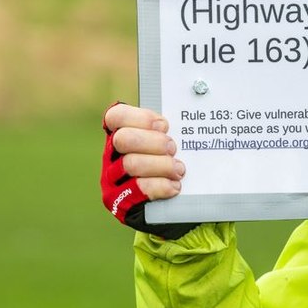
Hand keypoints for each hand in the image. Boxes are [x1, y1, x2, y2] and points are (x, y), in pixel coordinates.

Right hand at [100, 103, 196, 238]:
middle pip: (123, 139)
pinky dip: (160, 186)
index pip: (116, 116)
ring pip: (131, 164)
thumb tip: (196, 103)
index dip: (141, 118)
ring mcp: (111, 179)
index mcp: (121, 134)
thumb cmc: (174, 164)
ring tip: (179, 169)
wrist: (176, 205)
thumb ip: (172, 128)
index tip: (165, 126)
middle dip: (154, 142)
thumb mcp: (172, 142)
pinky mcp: (118, 202)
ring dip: (161, 165)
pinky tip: (174, 186)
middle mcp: (111, 155)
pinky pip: (138, 189)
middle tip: (173, 148)